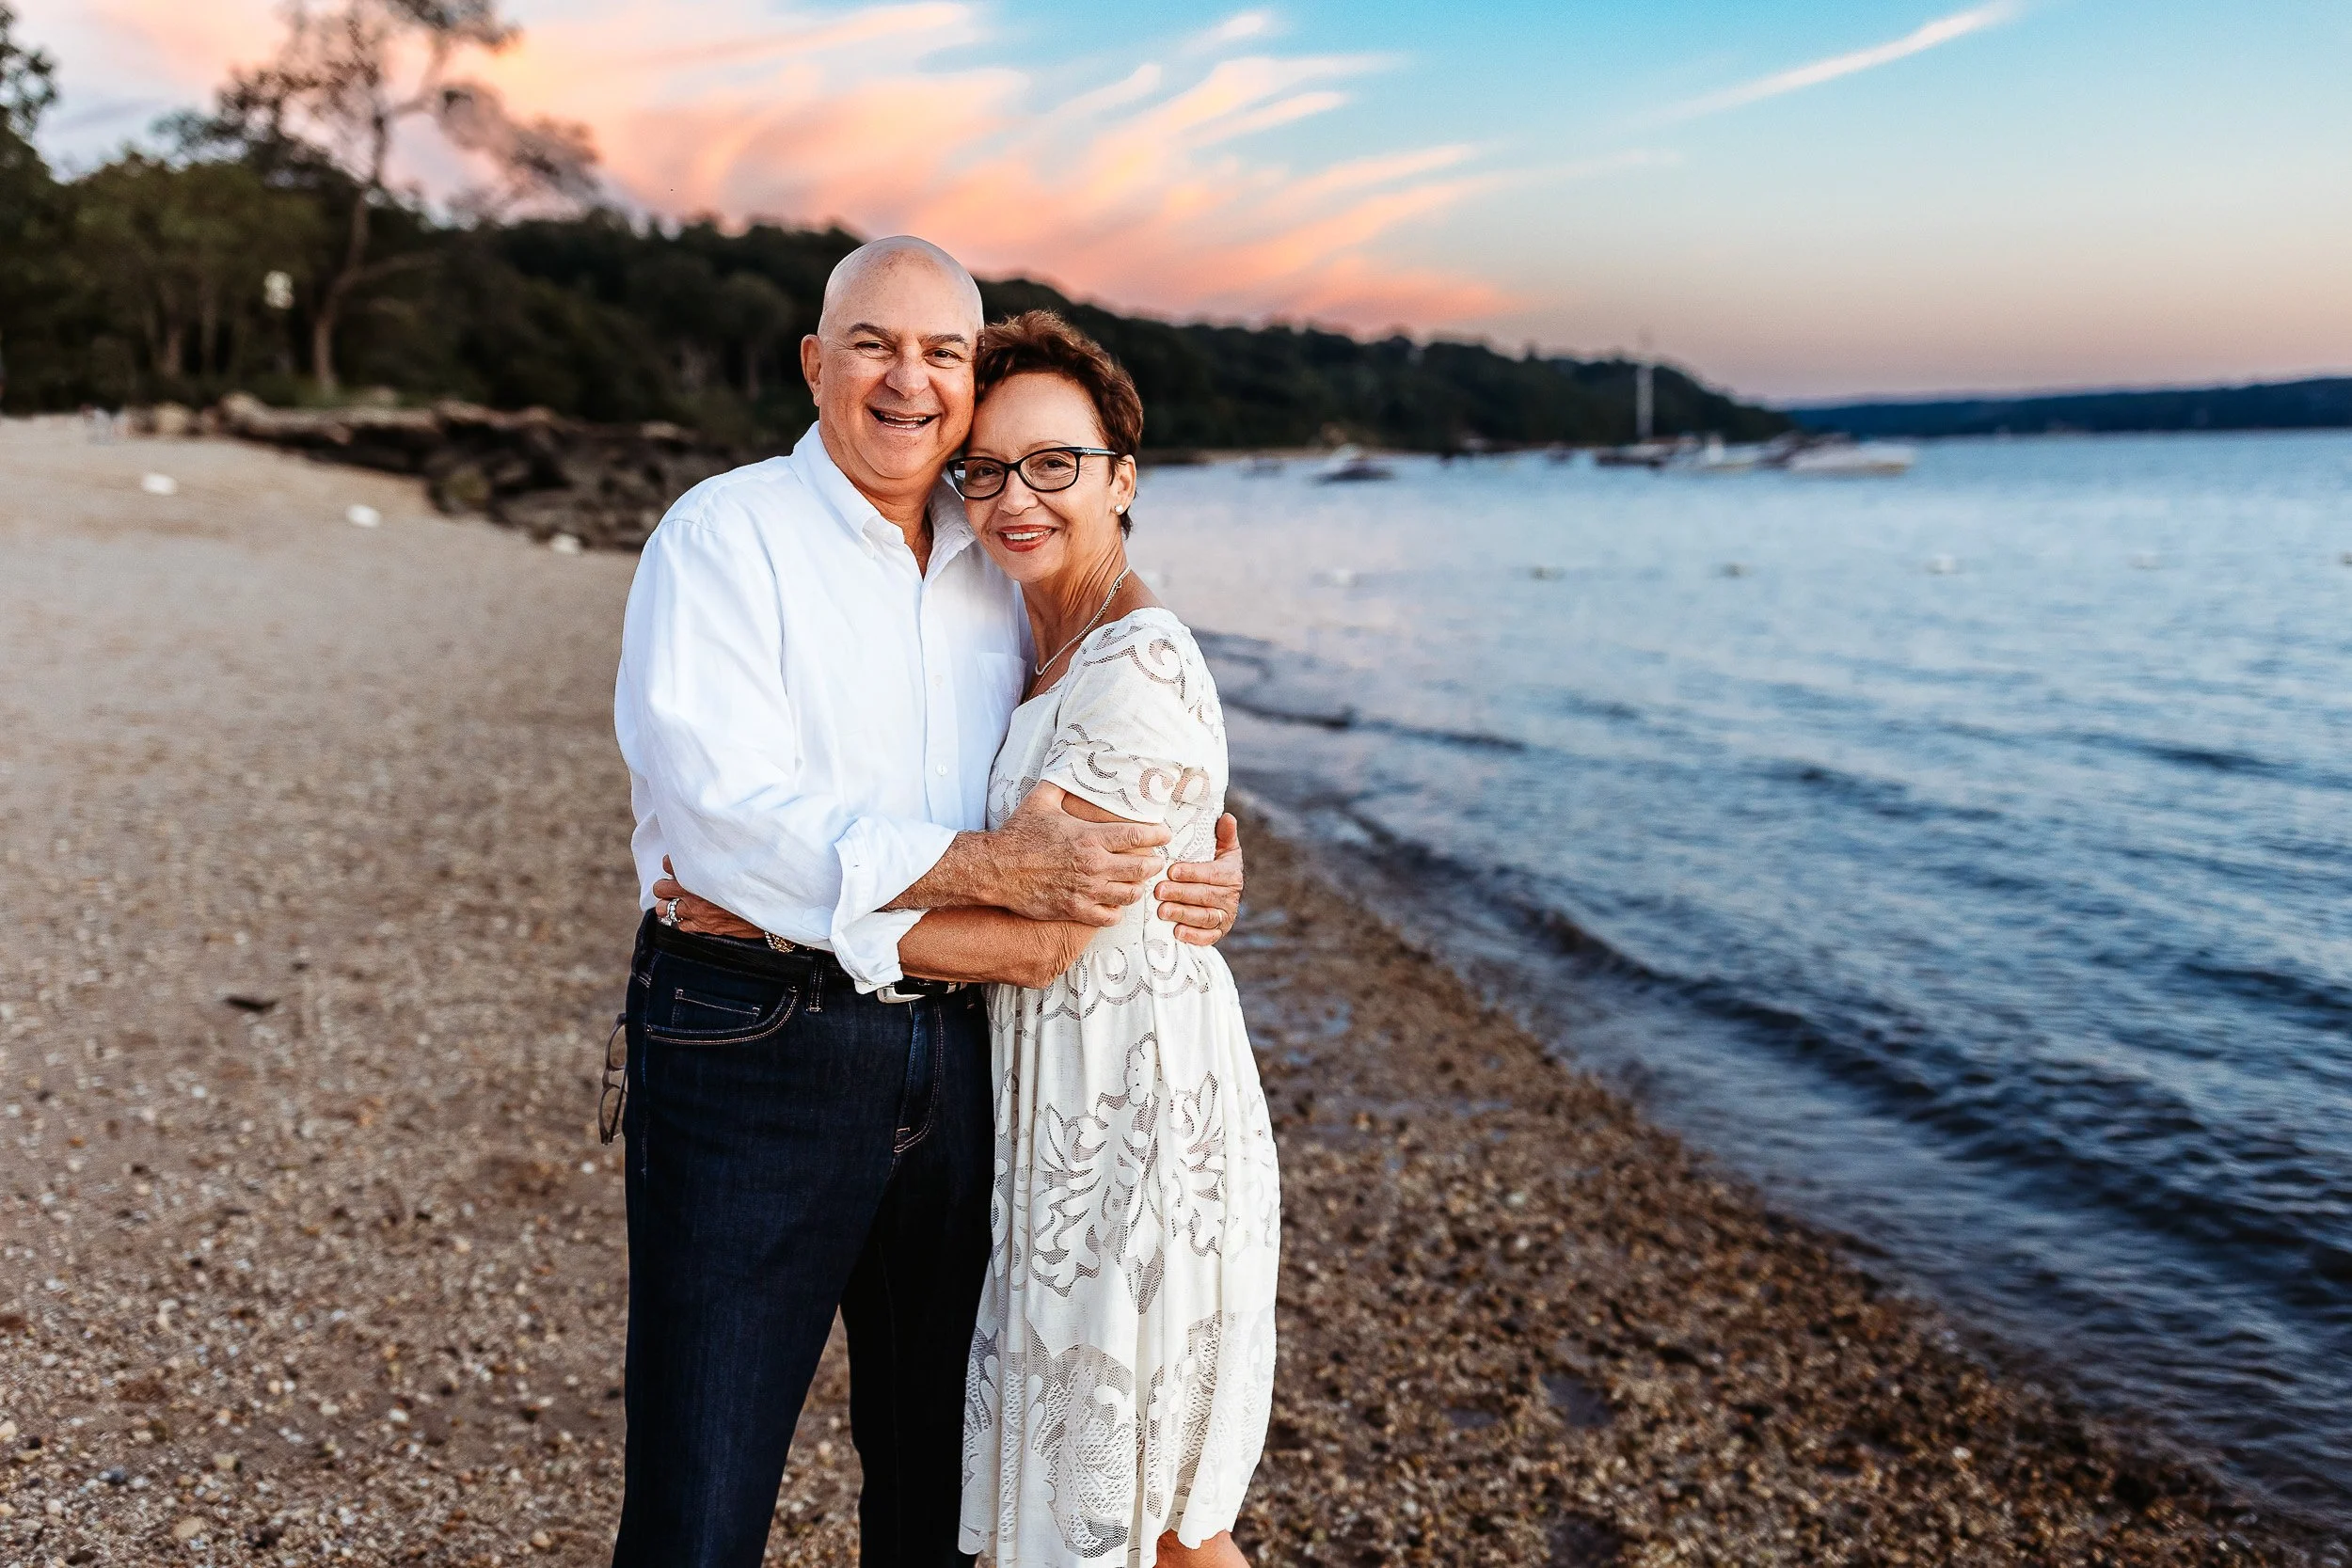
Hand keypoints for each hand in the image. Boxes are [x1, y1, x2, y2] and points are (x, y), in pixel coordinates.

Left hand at [651, 857, 764, 939]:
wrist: (771, 909)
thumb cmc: (756, 884)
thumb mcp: (737, 862)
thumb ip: (717, 856)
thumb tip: (708, 845)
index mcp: (700, 871)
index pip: (669, 863)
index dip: (672, 863)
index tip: (678, 865)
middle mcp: (694, 892)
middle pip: (660, 888)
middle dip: (665, 886)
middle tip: (674, 885)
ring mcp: (697, 911)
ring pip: (663, 909)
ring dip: (668, 905)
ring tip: (677, 902)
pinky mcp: (704, 927)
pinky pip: (680, 926)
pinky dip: (683, 921)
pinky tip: (691, 916)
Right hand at [978, 782, 1171, 925]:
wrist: (996, 869)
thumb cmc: (1019, 834)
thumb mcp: (1041, 800)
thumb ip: (1062, 782)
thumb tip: (1073, 761)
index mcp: (1090, 837)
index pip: (1138, 836)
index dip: (1158, 834)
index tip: (1165, 833)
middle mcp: (1093, 865)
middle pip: (1142, 868)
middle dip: (1154, 863)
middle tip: (1155, 860)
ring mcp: (1086, 890)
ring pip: (1130, 894)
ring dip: (1138, 887)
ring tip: (1137, 881)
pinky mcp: (1075, 909)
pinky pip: (1109, 917)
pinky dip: (1117, 911)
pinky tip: (1114, 903)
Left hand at [1156, 812, 1242, 946]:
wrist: (1221, 893)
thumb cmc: (1214, 865)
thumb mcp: (1222, 849)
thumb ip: (1224, 834)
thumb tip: (1227, 817)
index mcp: (1231, 873)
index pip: (1212, 873)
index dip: (1193, 873)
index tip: (1172, 871)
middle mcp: (1231, 896)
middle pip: (1206, 896)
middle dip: (1181, 894)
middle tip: (1158, 891)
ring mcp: (1226, 916)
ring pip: (1205, 917)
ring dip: (1183, 914)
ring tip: (1162, 911)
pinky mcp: (1219, 932)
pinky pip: (1208, 937)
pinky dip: (1194, 936)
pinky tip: (1177, 932)